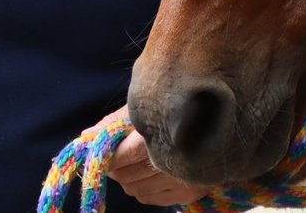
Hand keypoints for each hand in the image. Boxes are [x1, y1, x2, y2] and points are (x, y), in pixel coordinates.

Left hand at [82, 106, 207, 207]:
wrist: (218, 124)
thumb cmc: (173, 109)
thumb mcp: (144, 106)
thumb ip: (114, 123)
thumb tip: (86, 136)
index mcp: (162, 132)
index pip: (124, 156)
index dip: (109, 156)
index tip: (104, 150)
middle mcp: (175, 160)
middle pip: (126, 177)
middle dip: (116, 167)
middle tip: (119, 154)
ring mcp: (183, 179)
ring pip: (135, 190)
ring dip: (130, 178)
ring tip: (138, 160)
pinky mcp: (189, 193)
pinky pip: (149, 198)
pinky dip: (144, 188)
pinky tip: (152, 171)